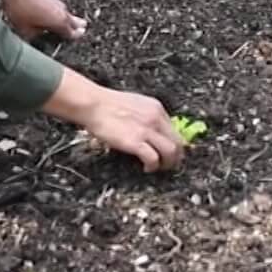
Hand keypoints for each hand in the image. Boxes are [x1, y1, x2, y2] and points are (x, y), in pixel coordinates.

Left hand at [0, 0, 87, 41]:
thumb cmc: (22, 11)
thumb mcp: (28, 32)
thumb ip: (38, 36)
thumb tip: (41, 36)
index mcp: (60, 23)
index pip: (72, 33)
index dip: (76, 36)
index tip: (79, 37)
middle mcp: (62, 12)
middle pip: (74, 22)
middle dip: (78, 26)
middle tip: (82, 29)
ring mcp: (58, 3)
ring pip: (67, 13)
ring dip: (69, 19)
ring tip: (71, 23)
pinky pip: (60, 8)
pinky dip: (61, 13)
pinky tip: (55, 15)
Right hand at [43, 73, 182, 172]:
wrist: (93, 104)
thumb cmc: (107, 104)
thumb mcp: (134, 104)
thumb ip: (146, 115)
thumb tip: (150, 129)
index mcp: (156, 108)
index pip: (175, 130)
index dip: (174, 145)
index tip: (169, 154)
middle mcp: (156, 118)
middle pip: (177, 142)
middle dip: (175, 157)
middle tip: (168, 165)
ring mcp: (147, 130)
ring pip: (171, 151)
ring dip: (167, 164)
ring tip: (158, 168)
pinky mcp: (135, 141)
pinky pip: (153, 158)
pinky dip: (153, 166)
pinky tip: (146, 168)